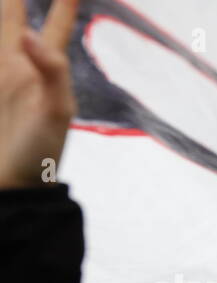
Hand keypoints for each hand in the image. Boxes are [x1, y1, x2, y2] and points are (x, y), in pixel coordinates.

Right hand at [0, 0, 79, 190]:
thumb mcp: (56, 110)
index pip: (57, 23)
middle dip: (16, 0)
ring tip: (9, 2)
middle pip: (15, 17)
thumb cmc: (40, 151)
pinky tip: (5, 37)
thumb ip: (51, 71)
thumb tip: (26, 34)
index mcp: (45, 67)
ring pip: (0, 31)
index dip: (65, 3)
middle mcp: (18, 65)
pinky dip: (0, 40)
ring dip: (4, 14)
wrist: (10, 184)